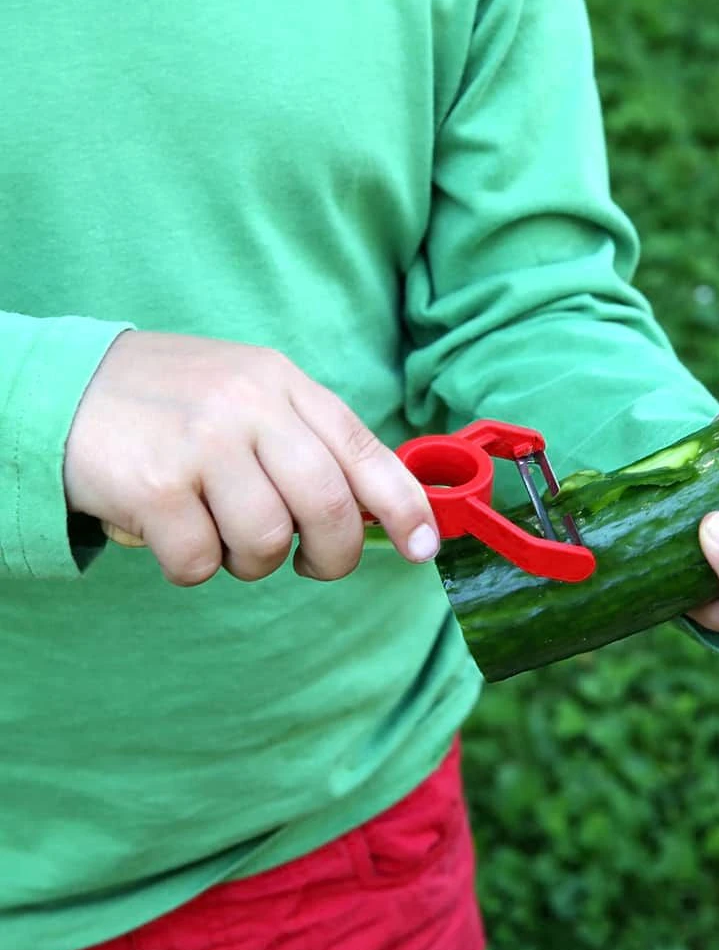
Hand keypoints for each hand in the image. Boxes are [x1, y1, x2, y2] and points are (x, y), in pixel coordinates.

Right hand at [64, 331, 439, 585]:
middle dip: (333, 554)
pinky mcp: (156, 485)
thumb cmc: (172, 405)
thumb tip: (374, 510)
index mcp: (284, 384)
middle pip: (330, 507)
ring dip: (251, 560)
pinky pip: (203, 563)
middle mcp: (251, 406)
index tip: (426, 546)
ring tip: (220, 532)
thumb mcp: (248, 396)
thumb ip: (307, 441)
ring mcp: (203, 443)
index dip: (406, 506)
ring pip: (268, 542)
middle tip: (311, 562)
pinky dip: (193, 566)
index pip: (365, 450)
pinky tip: (172, 532)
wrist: (62, 388)